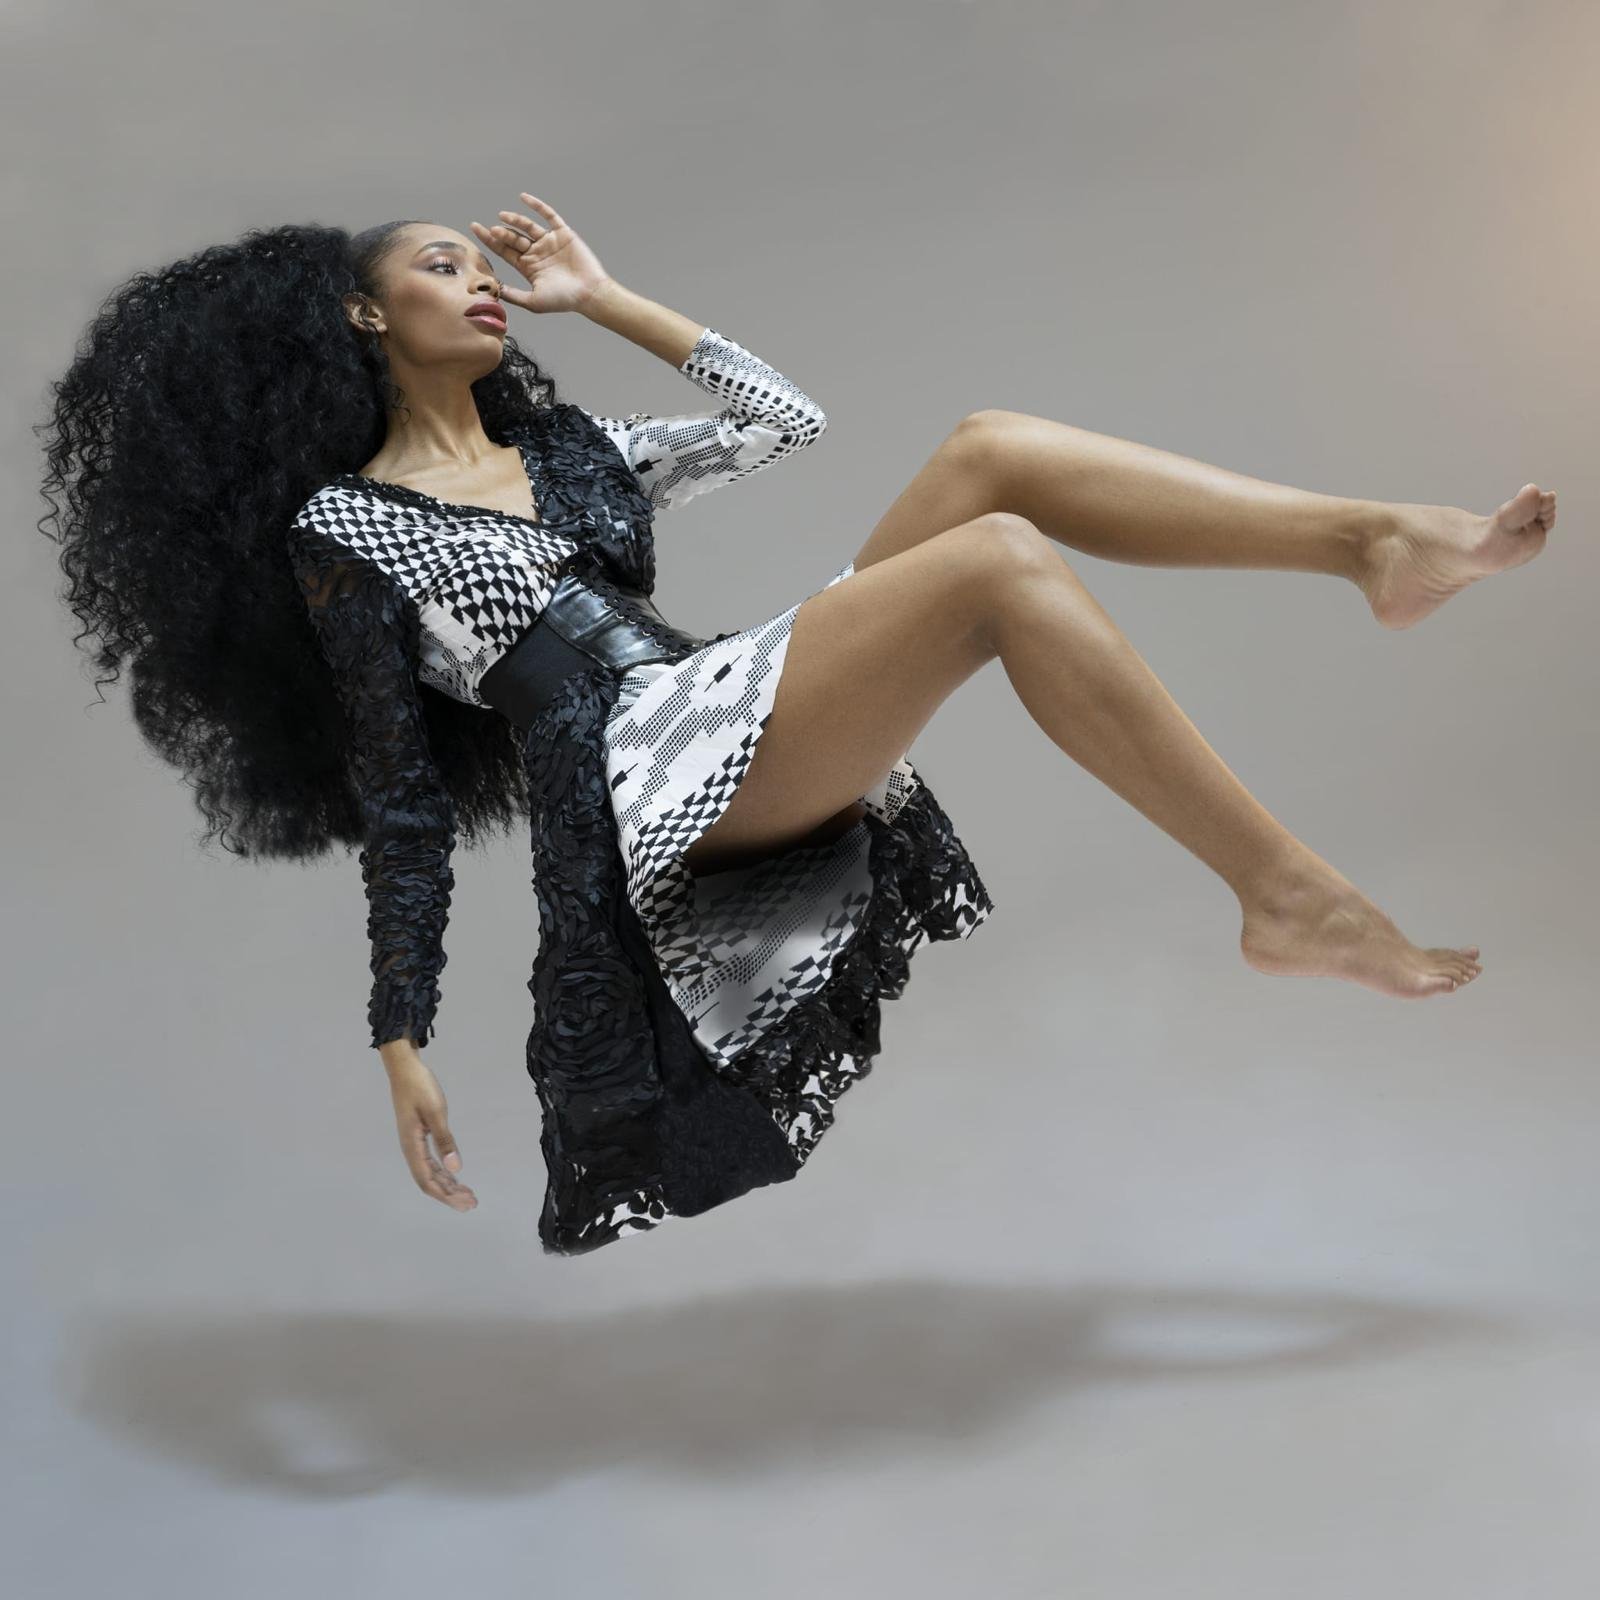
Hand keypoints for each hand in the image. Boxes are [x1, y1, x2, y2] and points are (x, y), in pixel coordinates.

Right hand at [383, 1050, 477, 1210]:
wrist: (404, 1069)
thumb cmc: (420, 1087)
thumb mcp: (435, 1112)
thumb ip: (445, 1141)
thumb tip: (455, 1168)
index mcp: (412, 1146)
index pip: (428, 1181)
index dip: (446, 1195)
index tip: (465, 1203)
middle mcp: (410, 1149)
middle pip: (429, 1181)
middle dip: (450, 1195)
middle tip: (472, 1203)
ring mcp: (413, 1144)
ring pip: (430, 1173)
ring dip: (447, 1185)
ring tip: (467, 1194)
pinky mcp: (417, 1137)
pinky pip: (429, 1162)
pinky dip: (442, 1172)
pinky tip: (454, 1176)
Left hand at [469, 193, 613, 316]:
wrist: (589, 294)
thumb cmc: (563, 301)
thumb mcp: (534, 301)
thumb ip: (514, 295)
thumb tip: (494, 288)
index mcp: (528, 267)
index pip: (504, 250)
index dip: (489, 239)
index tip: (475, 228)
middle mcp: (537, 252)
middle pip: (513, 237)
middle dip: (501, 233)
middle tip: (493, 230)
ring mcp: (549, 242)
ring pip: (528, 226)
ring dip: (515, 220)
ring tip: (503, 217)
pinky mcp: (563, 234)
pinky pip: (548, 216)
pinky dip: (537, 206)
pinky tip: (524, 198)